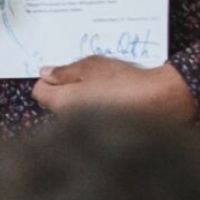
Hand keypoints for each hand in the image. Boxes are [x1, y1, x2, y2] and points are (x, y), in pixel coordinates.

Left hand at [31, 56, 197, 118]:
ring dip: (81, 100)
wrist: (161, 102)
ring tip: (105, 87)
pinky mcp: (103, 132)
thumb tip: (45, 74)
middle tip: (87, 77)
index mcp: (62, 103)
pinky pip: (91, 118)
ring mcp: (86, 129)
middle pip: (55, 102)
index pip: (39, 91)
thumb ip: (64, 71)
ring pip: (73, 110)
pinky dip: (96, 109)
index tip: (63, 72)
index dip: (48, 79)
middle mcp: (70, 121)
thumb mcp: (91, 67)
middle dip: (64, 89)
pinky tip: (114, 100)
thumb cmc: (124, 82)